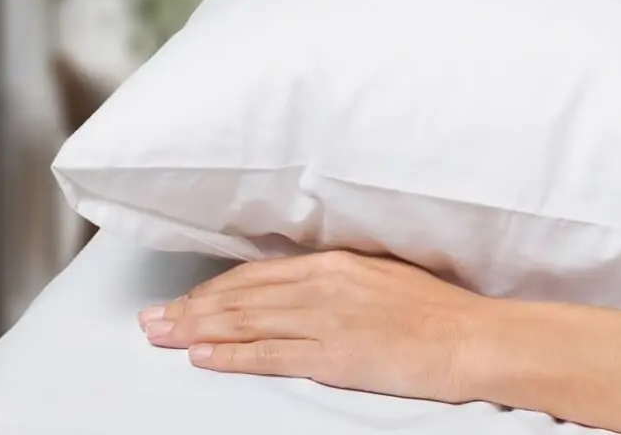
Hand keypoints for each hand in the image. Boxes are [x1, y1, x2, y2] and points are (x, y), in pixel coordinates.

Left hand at [139, 248, 487, 401]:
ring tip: (162, 336)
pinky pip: (269, 355)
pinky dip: (231, 356)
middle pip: (242, 296)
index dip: (215, 288)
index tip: (185, 299)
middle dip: (191, 309)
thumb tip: (303, 287)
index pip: (259, 274)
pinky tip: (203, 357)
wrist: (469, 337)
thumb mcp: (383, 276)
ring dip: (197, 329)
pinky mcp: (333, 355)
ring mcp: (326, 319)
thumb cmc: (437, 310)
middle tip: (151, 320)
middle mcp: (325, 284)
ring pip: (246, 322)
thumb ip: (339, 279)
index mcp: (337, 262)